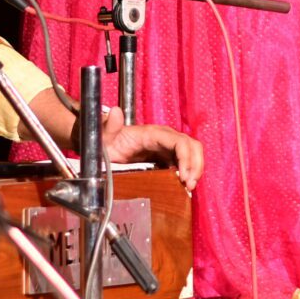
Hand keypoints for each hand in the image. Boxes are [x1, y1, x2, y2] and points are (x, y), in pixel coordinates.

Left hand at [77, 104, 203, 193]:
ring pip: (191, 153)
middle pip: (192, 146)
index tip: (184, 176)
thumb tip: (115, 111)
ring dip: (195, 169)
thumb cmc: (105, 142)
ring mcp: (166, 147)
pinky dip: (188, 173)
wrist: (103, 146)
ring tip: (189, 187)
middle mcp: (164, 138)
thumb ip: (109, 126)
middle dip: (195, 165)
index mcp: (153, 133)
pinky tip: (183, 187)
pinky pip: (184, 162)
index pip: (179, 141)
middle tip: (190, 184)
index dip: (187, 158)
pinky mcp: (165, 157)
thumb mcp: (104, 136)